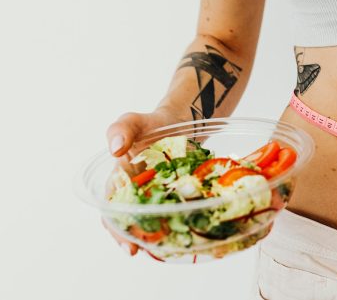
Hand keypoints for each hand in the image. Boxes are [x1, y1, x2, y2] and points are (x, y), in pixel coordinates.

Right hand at [103, 107, 185, 255]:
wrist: (179, 121)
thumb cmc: (150, 124)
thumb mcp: (133, 122)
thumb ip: (120, 130)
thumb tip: (116, 150)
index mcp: (120, 181)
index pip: (113, 210)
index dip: (117, 229)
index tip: (127, 245)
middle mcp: (138, 192)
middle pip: (132, 222)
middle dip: (136, 239)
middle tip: (146, 251)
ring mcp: (159, 195)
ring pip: (155, 221)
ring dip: (157, 235)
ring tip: (165, 248)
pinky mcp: (179, 193)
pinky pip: (177, 211)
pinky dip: (179, 222)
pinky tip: (186, 230)